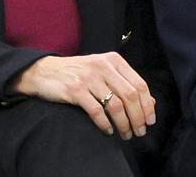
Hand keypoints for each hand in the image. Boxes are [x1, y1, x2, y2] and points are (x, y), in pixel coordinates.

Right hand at [10, 52, 155, 138]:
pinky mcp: (75, 90)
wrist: (45, 71)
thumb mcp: (104, 72)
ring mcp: (89, 78)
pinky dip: (105, 123)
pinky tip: (108, 130)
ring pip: (115, 105)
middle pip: (130, 95)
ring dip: (124, 123)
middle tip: (139, 131)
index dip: (147, 104)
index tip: (150, 120)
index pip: (139, 84)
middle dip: (138, 117)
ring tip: (125, 134)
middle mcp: (104, 67)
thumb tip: (150, 102)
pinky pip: (96, 111)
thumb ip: (125, 84)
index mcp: (114, 61)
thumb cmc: (79, 73)